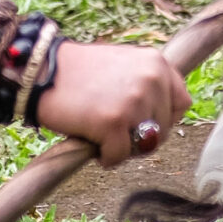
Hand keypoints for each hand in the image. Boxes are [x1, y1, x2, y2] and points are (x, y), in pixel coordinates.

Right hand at [37, 41, 192, 164]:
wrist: (41, 71)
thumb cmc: (80, 71)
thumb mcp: (124, 65)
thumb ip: (147, 85)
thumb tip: (163, 121)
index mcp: (157, 63)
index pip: (181, 103)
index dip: (164, 119)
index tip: (144, 124)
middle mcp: (151, 79)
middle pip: (165, 129)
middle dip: (142, 138)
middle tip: (117, 134)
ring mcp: (134, 101)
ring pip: (143, 145)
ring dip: (124, 148)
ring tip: (103, 137)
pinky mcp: (113, 123)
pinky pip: (119, 156)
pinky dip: (107, 158)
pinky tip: (93, 145)